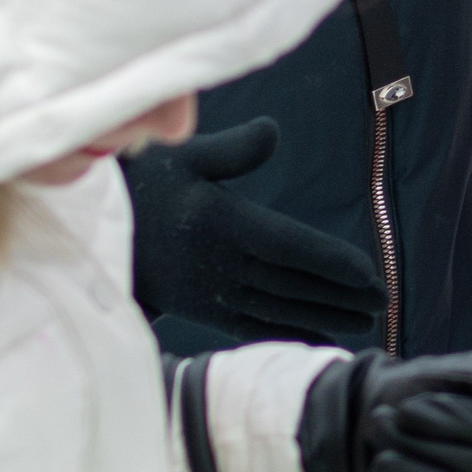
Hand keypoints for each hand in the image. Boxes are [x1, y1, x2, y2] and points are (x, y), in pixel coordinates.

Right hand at [122, 119, 384, 343]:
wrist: (89, 234)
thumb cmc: (143, 183)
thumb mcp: (183, 155)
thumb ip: (232, 149)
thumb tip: (272, 132)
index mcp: (222, 224)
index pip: (289, 246)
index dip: (330, 261)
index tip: (368, 273)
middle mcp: (221, 265)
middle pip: (292, 283)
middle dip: (340, 294)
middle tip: (383, 300)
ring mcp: (211, 293)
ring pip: (277, 308)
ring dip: (322, 315)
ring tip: (364, 320)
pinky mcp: (201, 310)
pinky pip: (252, 326)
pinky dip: (288, 332)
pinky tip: (318, 338)